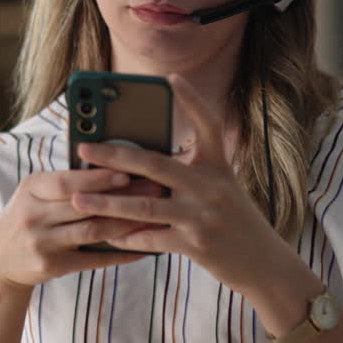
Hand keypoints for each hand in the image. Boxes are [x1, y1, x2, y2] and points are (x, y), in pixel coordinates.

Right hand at [0, 168, 150, 292]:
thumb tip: (109, 165)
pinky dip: (120, 253)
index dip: (97, 178)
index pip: (67, 182)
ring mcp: (42, 243)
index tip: (127, 171)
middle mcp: (33, 216)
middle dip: (122, 198)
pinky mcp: (53, 266)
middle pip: (85, 206)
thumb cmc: (25, 218)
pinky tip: (142, 248)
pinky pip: (94, 259)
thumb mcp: (33, 194)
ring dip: (126, 224)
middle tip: (153, 191)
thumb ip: (63, 183)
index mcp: (30, 190)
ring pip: (92, 232)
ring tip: (152, 216)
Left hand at [70, 73, 292, 291]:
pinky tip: (104, 235)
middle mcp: (212, 186)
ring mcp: (203, 216)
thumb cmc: (232, 221)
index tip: (170, 77)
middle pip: (155, 163)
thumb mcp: (218, 188)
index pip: (207, 124)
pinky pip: (150, 239)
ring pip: (144, 205)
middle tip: (83, 148)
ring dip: (106, 203)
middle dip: (114, 155)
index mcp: (218, 166)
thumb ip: (186, 174)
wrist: (265, 265)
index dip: (191, 100)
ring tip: (77, 199)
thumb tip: (134, 165)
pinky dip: (124, 237)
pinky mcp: (196, 245)